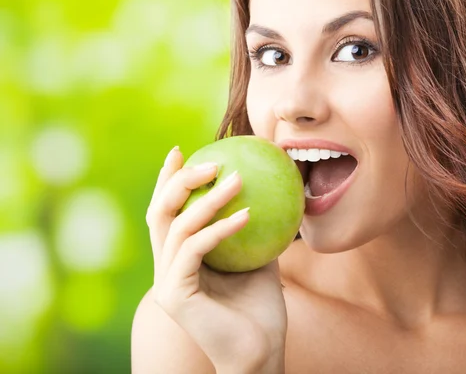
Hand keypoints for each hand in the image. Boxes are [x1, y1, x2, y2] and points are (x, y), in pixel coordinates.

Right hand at [145, 146, 287, 371]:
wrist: (260, 352)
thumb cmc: (260, 309)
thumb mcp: (258, 259)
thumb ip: (251, 230)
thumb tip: (268, 191)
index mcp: (181, 258)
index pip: (168, 212)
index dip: (168, 179)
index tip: (183, 151)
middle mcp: (167, 267)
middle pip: (160, 212)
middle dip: (180, 180)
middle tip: (210, 160)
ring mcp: (167, 282)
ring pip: (177, 227)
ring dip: (208, 199)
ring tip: (237, 178)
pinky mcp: (174, 295)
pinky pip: (195, 250)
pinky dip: (220, 228)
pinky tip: (247, 215)